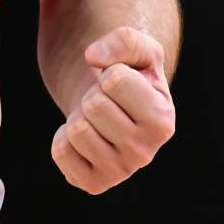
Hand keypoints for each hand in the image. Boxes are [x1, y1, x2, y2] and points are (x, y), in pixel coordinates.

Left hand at [51, 26, 175, 193]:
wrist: (112, 107)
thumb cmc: (130, 74)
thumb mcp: (137, 48)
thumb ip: (124, 41)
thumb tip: (93, 56)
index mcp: (163, 121)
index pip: (114, 80)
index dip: (109, 72)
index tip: (119, 84)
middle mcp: (146, 153)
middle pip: (93, 105)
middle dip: (93, 94)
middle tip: (105, 102)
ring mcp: (120, 172)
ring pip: (76, 130)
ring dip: (79, 116)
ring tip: (96, 120)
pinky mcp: (93, 183)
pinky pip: (61, 152)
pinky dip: (64, 138)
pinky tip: (85, 138)